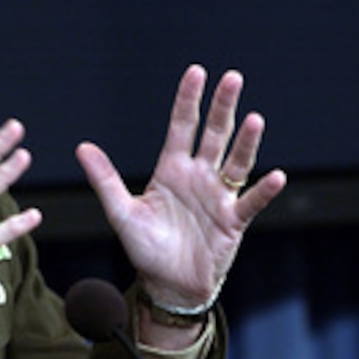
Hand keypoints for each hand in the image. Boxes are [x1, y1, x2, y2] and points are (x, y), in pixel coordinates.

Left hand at [76, 65, 286, 334]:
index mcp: (171, 170)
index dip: (188, 100)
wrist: (168, 285)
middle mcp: (198, 177)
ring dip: (246, 142)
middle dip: (222, 107)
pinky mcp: (233, 222)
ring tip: (255, 118)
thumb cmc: (145, 248)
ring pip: (235, 162)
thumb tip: (81, 147)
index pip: (181, 126)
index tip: (196, 72)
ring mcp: (218, 197)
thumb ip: (104, 179)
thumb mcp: (121, 213)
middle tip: (232, 77)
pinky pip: (250, 202)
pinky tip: (276, 176)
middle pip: (213, 135)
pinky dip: (263, 190)